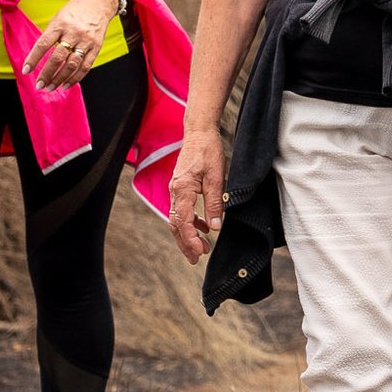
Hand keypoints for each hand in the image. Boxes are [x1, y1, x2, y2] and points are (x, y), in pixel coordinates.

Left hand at [22, 0, 113, 88]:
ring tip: (50, 87)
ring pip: (71, 65)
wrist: (99, 2)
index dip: (33, 59)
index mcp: (60, 24)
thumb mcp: (58, 18)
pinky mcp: (96, 47)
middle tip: (39, 85)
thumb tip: (38, 57)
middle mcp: (73, 33)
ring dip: (59, 79)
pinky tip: (65, 85)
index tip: (26, 70)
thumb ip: (50, 36)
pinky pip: (85, 67)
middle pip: (57, 58)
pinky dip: (75, 78)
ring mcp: (86, 41)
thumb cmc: (74, 11)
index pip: (43, 44)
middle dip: (47, 74)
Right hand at [169, 126, 226, 262]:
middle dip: (185, 243)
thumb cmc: (208, 151)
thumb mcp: (216, 177)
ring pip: (178, 219)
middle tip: (196, 259)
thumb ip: (214, 202)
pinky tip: (204, 227)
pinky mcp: (181, 187)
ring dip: (188, 235)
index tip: (199, 252)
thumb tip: (215, 227)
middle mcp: (175, 191)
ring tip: (202, 248)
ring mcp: (176, 190)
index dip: (190, 239)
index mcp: (182, 189)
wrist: (199, 132)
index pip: (183, 221)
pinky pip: (183, 210)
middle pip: (176, 224)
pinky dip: (192, 222)